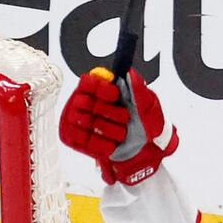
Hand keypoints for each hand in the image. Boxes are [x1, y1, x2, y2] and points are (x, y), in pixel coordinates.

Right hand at [58, 67, 176, 185]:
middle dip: (109, 112)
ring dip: (108, 129)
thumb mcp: (148, 104)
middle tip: (125, 118)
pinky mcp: (74, 138)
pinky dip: (100, 143)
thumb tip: (130, 74)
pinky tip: (112, 145)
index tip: (115, 94)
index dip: (100, 87)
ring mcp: (76, 120)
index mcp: (98, 87)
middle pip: (86, 102)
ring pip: (86, 122)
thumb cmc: (142, 123)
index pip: (88, 82)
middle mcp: (83, 101)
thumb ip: (138, 89)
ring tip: (122, 134)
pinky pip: (82, 140)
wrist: (142, 148)